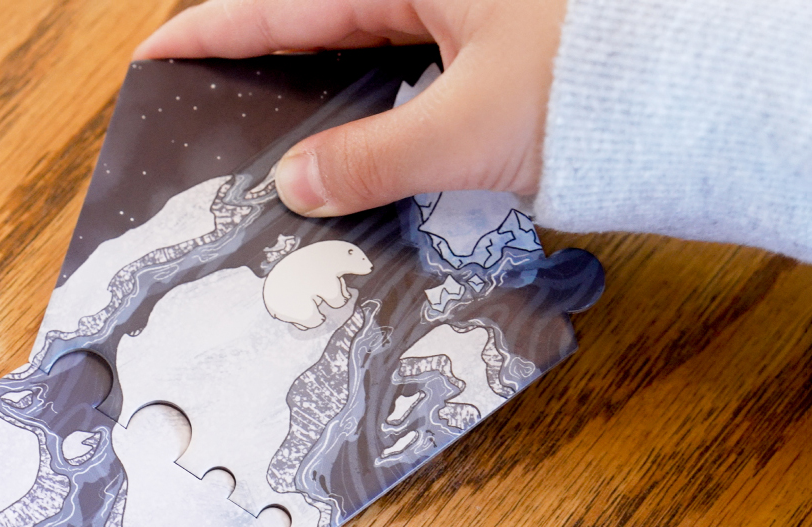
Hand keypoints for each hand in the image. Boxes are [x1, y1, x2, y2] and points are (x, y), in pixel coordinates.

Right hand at [134, 0, 567, 215]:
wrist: (696, 98)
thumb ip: (372, 159)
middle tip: (201, 91)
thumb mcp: (468, 130)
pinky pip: (403, 79)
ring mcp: (463, 24)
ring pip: (361, 53)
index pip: (289, 6)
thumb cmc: (599, 89)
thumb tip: (296, 184)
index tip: (156, 54)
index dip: (215, 32)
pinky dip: (368, 113)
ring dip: (313, 90)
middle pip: (318, 21)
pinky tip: (348, 146)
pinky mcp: (487, 59)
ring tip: (258, 124)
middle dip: (257, 56)